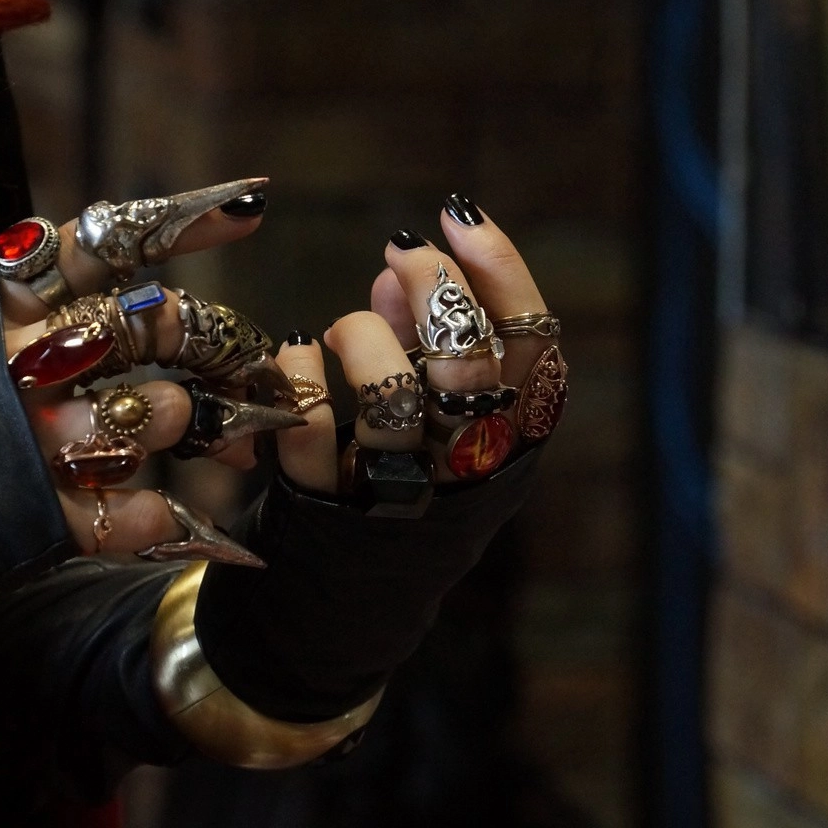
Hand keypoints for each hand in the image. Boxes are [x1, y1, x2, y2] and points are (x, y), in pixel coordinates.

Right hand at [0, 194, 276, 555]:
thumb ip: (50, 298)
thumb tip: (163, 262)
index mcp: (1, 312)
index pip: (97, 247)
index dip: (176, 224)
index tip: (247, 210)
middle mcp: (17, 368)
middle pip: (137, 328)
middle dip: (203, 338)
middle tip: (247, 359)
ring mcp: (26, 445)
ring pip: (137, 415)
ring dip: (176, 421)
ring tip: (205, 433)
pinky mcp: (36, 519)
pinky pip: (126, 514)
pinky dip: (162, 516)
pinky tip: (187, 520)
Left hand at [183, 195, 555, 726]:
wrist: (344, 613)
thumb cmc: (395, 485)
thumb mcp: (430, 415)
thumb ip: (421, 340)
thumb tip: (399, 264)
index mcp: (514, 445)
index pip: (535, 349)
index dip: (502, 274)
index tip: (458, 215)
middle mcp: (469, 475)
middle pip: (471, 368)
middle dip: (435, 293)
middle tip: (402, 253)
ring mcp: (400, 500)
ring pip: (396, 401)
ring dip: (364, 338)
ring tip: (345, 326)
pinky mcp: (328, 517)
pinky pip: (312, 437)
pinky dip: (298, 380)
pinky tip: (293, 353)